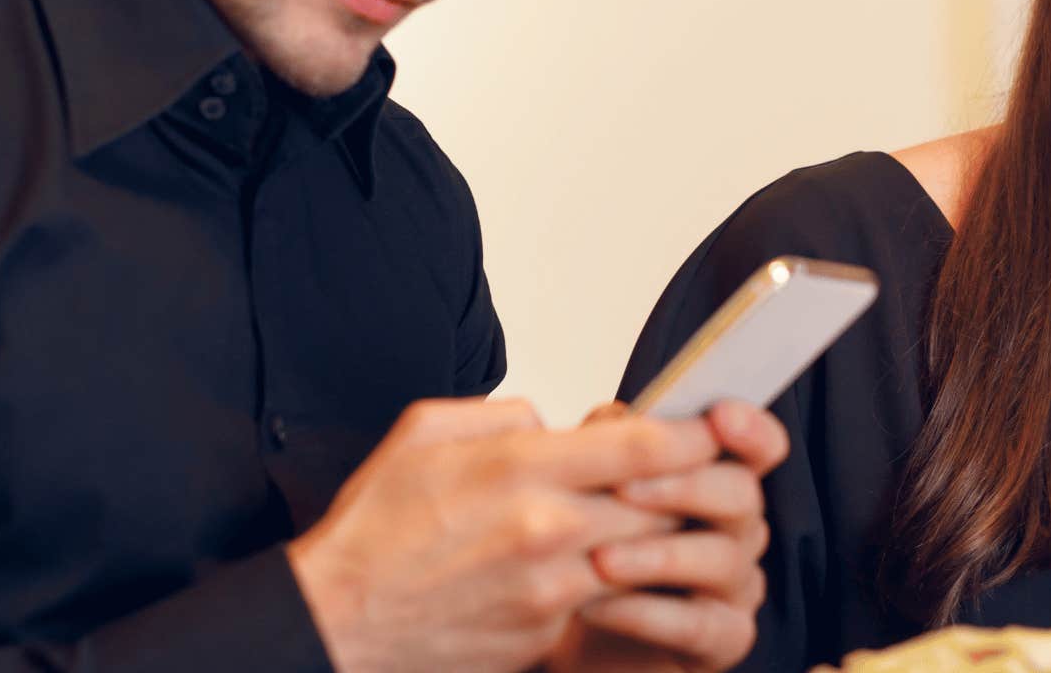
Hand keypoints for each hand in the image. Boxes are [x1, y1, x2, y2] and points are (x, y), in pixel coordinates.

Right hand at [285, 397, 723, 672]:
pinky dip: (611, 582)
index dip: (694, 433)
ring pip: (645, 557)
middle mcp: (548, 532)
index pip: (645, 448)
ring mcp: (552, 591)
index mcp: (521, 471)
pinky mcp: (548, 635)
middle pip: (664, 505)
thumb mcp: (423, 432)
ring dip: (654, 537)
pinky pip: (604, 600)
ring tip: (646, 518)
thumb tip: (549, 424)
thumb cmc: (373, 529)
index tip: (712, 424)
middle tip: (695, 471)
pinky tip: (593, 567)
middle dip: (686, 488)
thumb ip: (501, 415)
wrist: (338, 623)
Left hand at [546, 399, 789, 672]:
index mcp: (716, 477)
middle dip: (683, 487)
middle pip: (742, 494)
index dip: (750, 428)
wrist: (566, 622)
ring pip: (723, 559)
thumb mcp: (590, 483)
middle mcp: (738, 528)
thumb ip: (608, 443)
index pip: (758, 445)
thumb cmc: (589, 543)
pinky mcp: (722, 638)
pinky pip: (700, 625)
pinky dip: (646, 614)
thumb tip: (609, 419)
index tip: (719, 415)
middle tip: (622, 489)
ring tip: (598, 559)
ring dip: (656, 555)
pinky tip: (598, 605)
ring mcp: (736, 585)